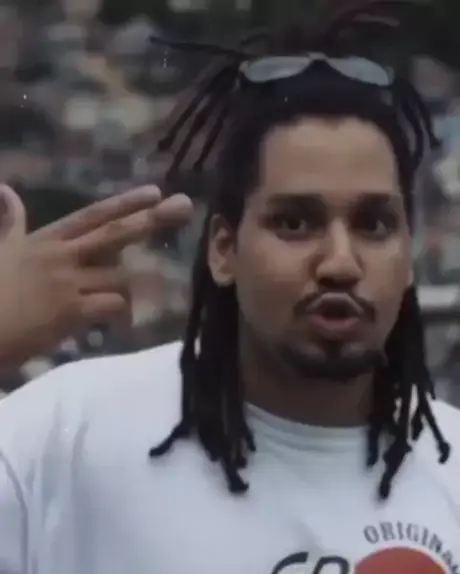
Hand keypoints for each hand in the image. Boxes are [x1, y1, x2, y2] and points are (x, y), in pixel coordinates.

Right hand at [0, 185, 191, 365]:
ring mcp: (69, 283)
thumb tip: (5, 188)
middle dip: (152, 219)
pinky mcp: (71, 312)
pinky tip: (114, 320)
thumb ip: (11, 219)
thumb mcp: (2, 247)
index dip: (125, 203)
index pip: (93, 215)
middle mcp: (63, 255)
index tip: (155, 191)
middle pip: (116, 233)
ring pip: (120, 277)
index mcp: (48, 239)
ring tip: (114, 304)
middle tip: (184, 206)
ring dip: (126, 289)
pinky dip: (120, 313)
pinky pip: (113, 307)